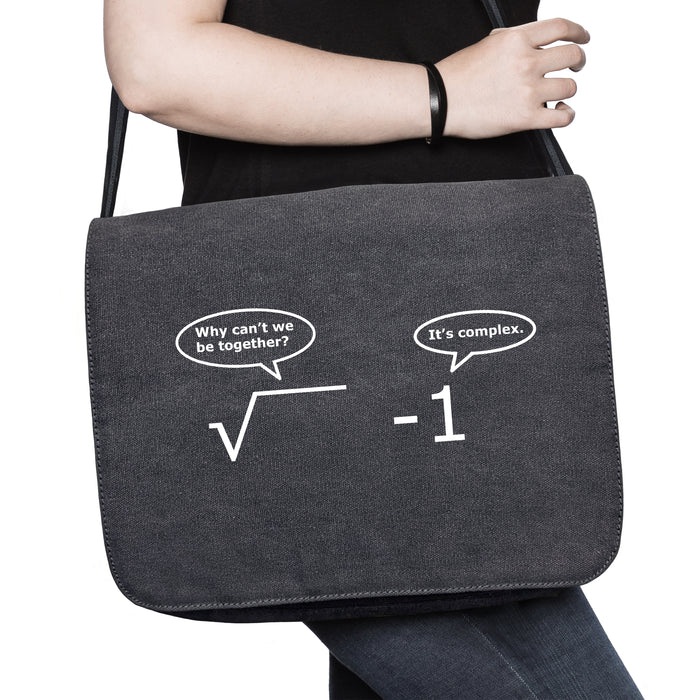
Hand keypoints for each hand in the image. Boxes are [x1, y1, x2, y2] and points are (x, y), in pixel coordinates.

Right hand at [436, 17, 588, 138]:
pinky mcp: (525, 117)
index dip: (578, 32)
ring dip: (567, 90)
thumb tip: (531, 42)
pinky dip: (567, 115)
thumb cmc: (456, 76)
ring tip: (558, 95)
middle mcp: (526, 62)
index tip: (582, 38)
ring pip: (570, 87)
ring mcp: (528, 90)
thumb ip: (513, 41)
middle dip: (578, 61)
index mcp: (516, 40)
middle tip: (575, 67)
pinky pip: (563, 117)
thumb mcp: (487, 44)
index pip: (561, 28)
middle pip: (572, 56)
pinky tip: (561, 112)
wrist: (439, 101)